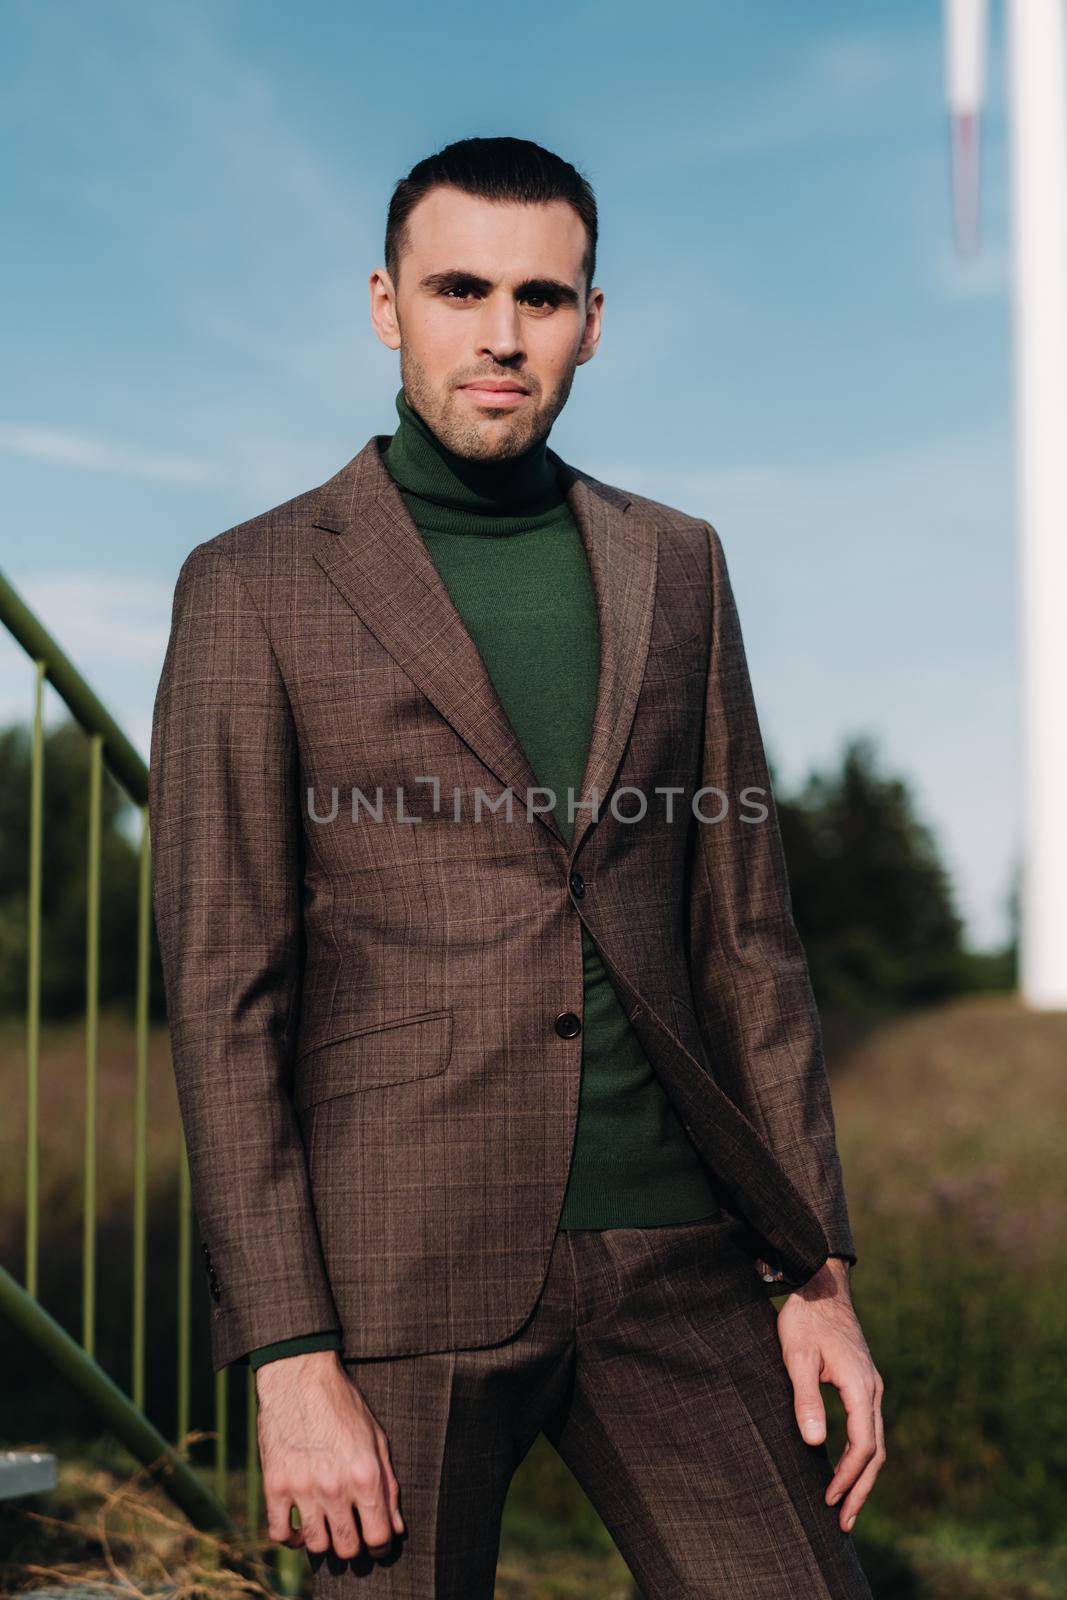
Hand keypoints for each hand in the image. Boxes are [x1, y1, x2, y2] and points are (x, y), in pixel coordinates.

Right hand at [256, 1349, 404, 1559]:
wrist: (299, 1376)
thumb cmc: (343, 1404)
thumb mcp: (376, 1438)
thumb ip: (388, 1484)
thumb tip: (395, 1526)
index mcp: (365, 1474)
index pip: (378, 1536)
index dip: (380, 1545)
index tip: (376, 1541)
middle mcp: (334, 1486)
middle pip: (346, 1547)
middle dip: (353, 1547)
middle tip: (352, 1535)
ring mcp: (302, 1488)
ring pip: (315, 1545)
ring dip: (323, 1542)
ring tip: (327, 1528)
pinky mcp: (274, 1485)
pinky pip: (279, 1533)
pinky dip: (290, 1537)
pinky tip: (299, 1526)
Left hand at [775, 1257, 885, 1534]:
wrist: (821, 1284)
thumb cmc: (805, 1319)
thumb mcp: (797, 1357)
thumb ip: (805, 1399)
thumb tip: (814, 1444)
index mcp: (860, 1387)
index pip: (863, 1445)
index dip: (848, 1477)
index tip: (829, 1500)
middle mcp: (873, 1390)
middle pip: (876, 1451)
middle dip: (861, 1489)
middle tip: (843, 1522)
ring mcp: (871, 1386)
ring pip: (875, 1441)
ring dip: (863, 1476)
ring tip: (847, 1506)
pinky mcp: (863, 1382)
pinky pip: (869, 1427)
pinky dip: (862, 1455)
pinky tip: (847, 1467)